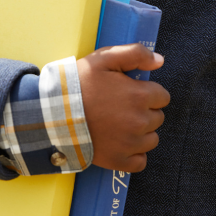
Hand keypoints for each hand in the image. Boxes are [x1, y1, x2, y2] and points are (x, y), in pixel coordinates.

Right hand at [77, 43, 169, 171]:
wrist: (53, 113)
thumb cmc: (78, 84)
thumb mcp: (104, 58)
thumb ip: (135, 53)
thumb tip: (160, 60)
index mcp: (140, 96)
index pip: (163, 97)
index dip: (147, 92)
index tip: (131, 92)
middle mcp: (140, 122)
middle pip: (158, 118)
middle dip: (145, 111)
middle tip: (121, 108)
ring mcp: (130, 144)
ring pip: (152, 139)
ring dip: (141, 133)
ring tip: (119, 125)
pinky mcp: (118, 160)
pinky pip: (140, 161)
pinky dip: (134, 154)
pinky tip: (121, 144)